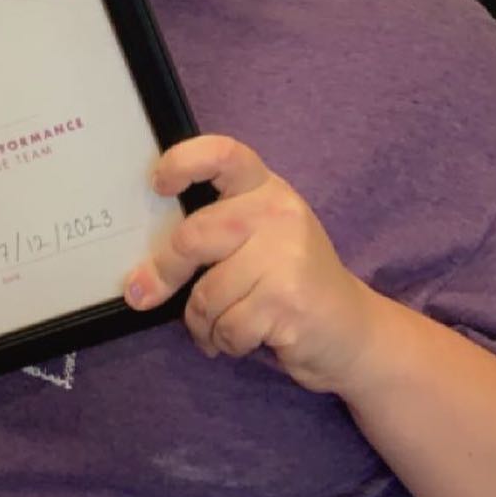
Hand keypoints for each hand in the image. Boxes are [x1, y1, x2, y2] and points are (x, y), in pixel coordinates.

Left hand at [123, 134, 382, 394]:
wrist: (352, 331)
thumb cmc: (290, 281)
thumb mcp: (263, 238)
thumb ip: (215, 232)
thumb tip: (143, 269)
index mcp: (266, 189)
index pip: (223, 154)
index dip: (184, 162)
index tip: (157, 184)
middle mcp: (278, 214)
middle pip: (194, 236)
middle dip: (164, 273)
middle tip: (144, 293)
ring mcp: (287, 257)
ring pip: (207, 293)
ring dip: (201, 322)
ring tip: (216, 326)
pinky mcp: (288, 301)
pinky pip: (228, 327)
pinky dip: (224, 342)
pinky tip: (242, 339)